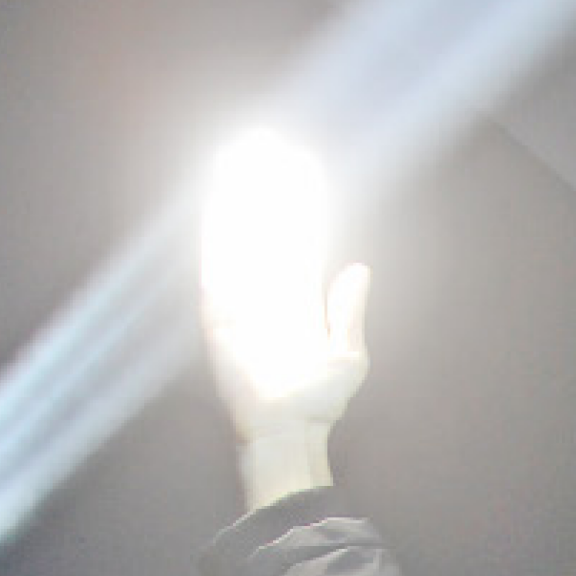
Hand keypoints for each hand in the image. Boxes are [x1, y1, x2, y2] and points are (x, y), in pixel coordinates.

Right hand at [199, 130, 371, 503]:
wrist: (287, 432)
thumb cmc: (318, 405)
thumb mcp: (347, 357)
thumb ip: (348, 312)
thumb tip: (359, 268)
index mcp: (298, 300)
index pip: (300, 239)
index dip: (302, 204)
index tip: (305, 166)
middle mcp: (267, 294)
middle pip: (266, 227)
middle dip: (267, 186)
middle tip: (267, 142)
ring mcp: (242, 300)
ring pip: (239, 235)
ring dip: (238, 196)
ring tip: (240, 154)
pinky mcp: (218, 312)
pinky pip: (216, 261)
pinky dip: (216, 229)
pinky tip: (219, 196)